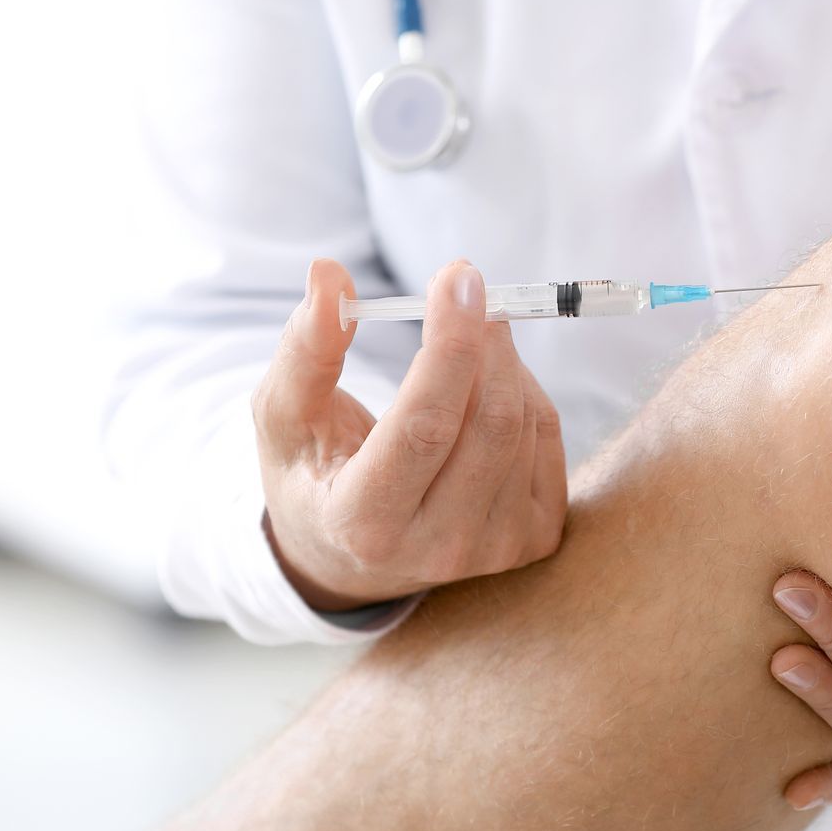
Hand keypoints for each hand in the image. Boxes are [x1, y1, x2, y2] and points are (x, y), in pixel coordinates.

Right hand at [254, 259, 567, 610]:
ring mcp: (494, 551)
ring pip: (525, 424)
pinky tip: (485, 387)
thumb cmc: (312, 472)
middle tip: (461, 286)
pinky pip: (548, 437)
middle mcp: (437, 548)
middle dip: (484, 339)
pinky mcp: (533, 539)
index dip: (449, 346)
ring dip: (499, 361)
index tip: (457, 277)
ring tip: (459, 347)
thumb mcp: (283, 415)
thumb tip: (329, 275)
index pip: (424, 426)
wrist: (352, 555)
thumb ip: (305, 349)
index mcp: (364, 522)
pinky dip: (524, 391)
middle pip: (490, 424)